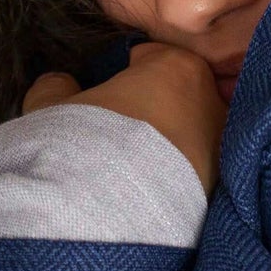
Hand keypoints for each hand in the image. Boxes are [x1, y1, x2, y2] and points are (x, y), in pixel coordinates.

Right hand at [22, 41, 227, 194]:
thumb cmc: (84, 142)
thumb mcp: (50, 106)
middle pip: (176, 97)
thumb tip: (60, 84)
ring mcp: (219, 147)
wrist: (111, 214)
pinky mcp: (217, 189)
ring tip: (129, 169)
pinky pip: (190, 175)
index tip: (106, 92)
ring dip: (165, 147)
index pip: (150, 57)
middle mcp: (210, 102)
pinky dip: (172, 180)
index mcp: (177, 67)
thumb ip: (56, 86)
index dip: (124, 73)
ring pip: (188, 137)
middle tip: (116, 132)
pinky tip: (143, 192)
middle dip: (152, 110)